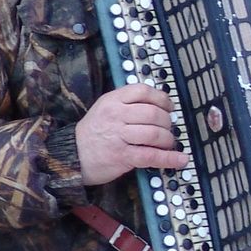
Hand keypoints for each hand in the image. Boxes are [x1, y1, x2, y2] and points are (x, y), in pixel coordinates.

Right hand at [74, 83, 188, 186]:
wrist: (70, 156)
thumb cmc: (92, 133)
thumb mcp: (104, 108)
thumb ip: (127, 103)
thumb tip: (159, 105)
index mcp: (112, 100)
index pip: (143, 91)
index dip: (162, 98)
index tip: (169, 107)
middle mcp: (115, 115)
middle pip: (153, 113)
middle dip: (167, 122)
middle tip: (168, 128)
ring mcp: (118, 136)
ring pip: (154, 133)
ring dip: (168, 140)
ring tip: (168, 143)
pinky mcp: (121, 156)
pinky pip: (151, 155)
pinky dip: (169, 158)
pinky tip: (179, 160)